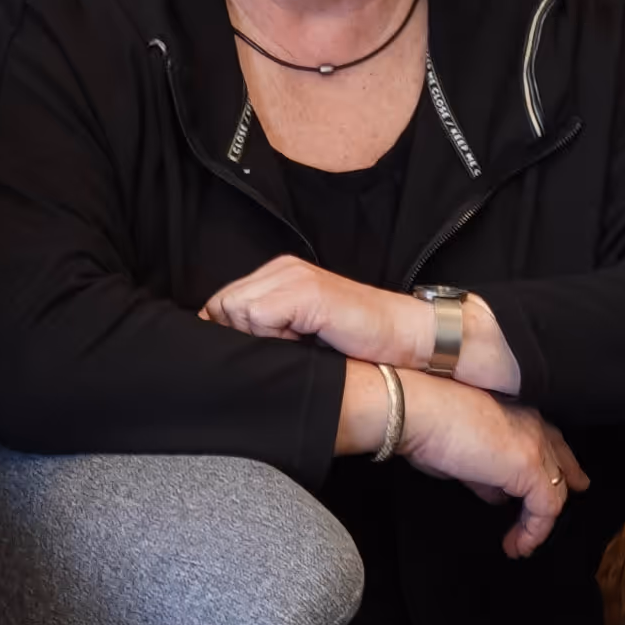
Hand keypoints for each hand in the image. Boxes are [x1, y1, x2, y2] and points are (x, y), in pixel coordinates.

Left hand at [205, 256, 500, 385]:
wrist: (403, 337)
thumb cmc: (356, 342)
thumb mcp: (301, 333)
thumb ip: (267, 330)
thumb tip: (227, 352)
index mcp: (278, 275)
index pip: (222, 303)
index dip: (227, 334)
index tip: (250, 355)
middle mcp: (281, 269)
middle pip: (221, 306)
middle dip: (237, 337)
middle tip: (275, 352)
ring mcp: (292, 277)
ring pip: (235, 311)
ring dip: (256, 338)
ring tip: (292, 348)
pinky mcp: (305, 291)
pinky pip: (257, 317)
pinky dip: (270, 338)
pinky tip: (299, 345)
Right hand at [375, 368, 590, 554]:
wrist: (420, 411)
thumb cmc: (427, 426)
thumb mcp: (462, 455)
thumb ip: (485, 475)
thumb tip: (497, 495)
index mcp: (518, 413)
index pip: (549, 439)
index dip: (560, 461)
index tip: (570, 478)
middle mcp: (533, 425)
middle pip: (561, 460)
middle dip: (568, 481)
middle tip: (577, 493)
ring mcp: (535, 446)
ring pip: (555, 489)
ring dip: (539, 522)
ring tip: (521, 544)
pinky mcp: (530, 468)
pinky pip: (545, 509)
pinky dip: (534, 532)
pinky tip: (518, 546)